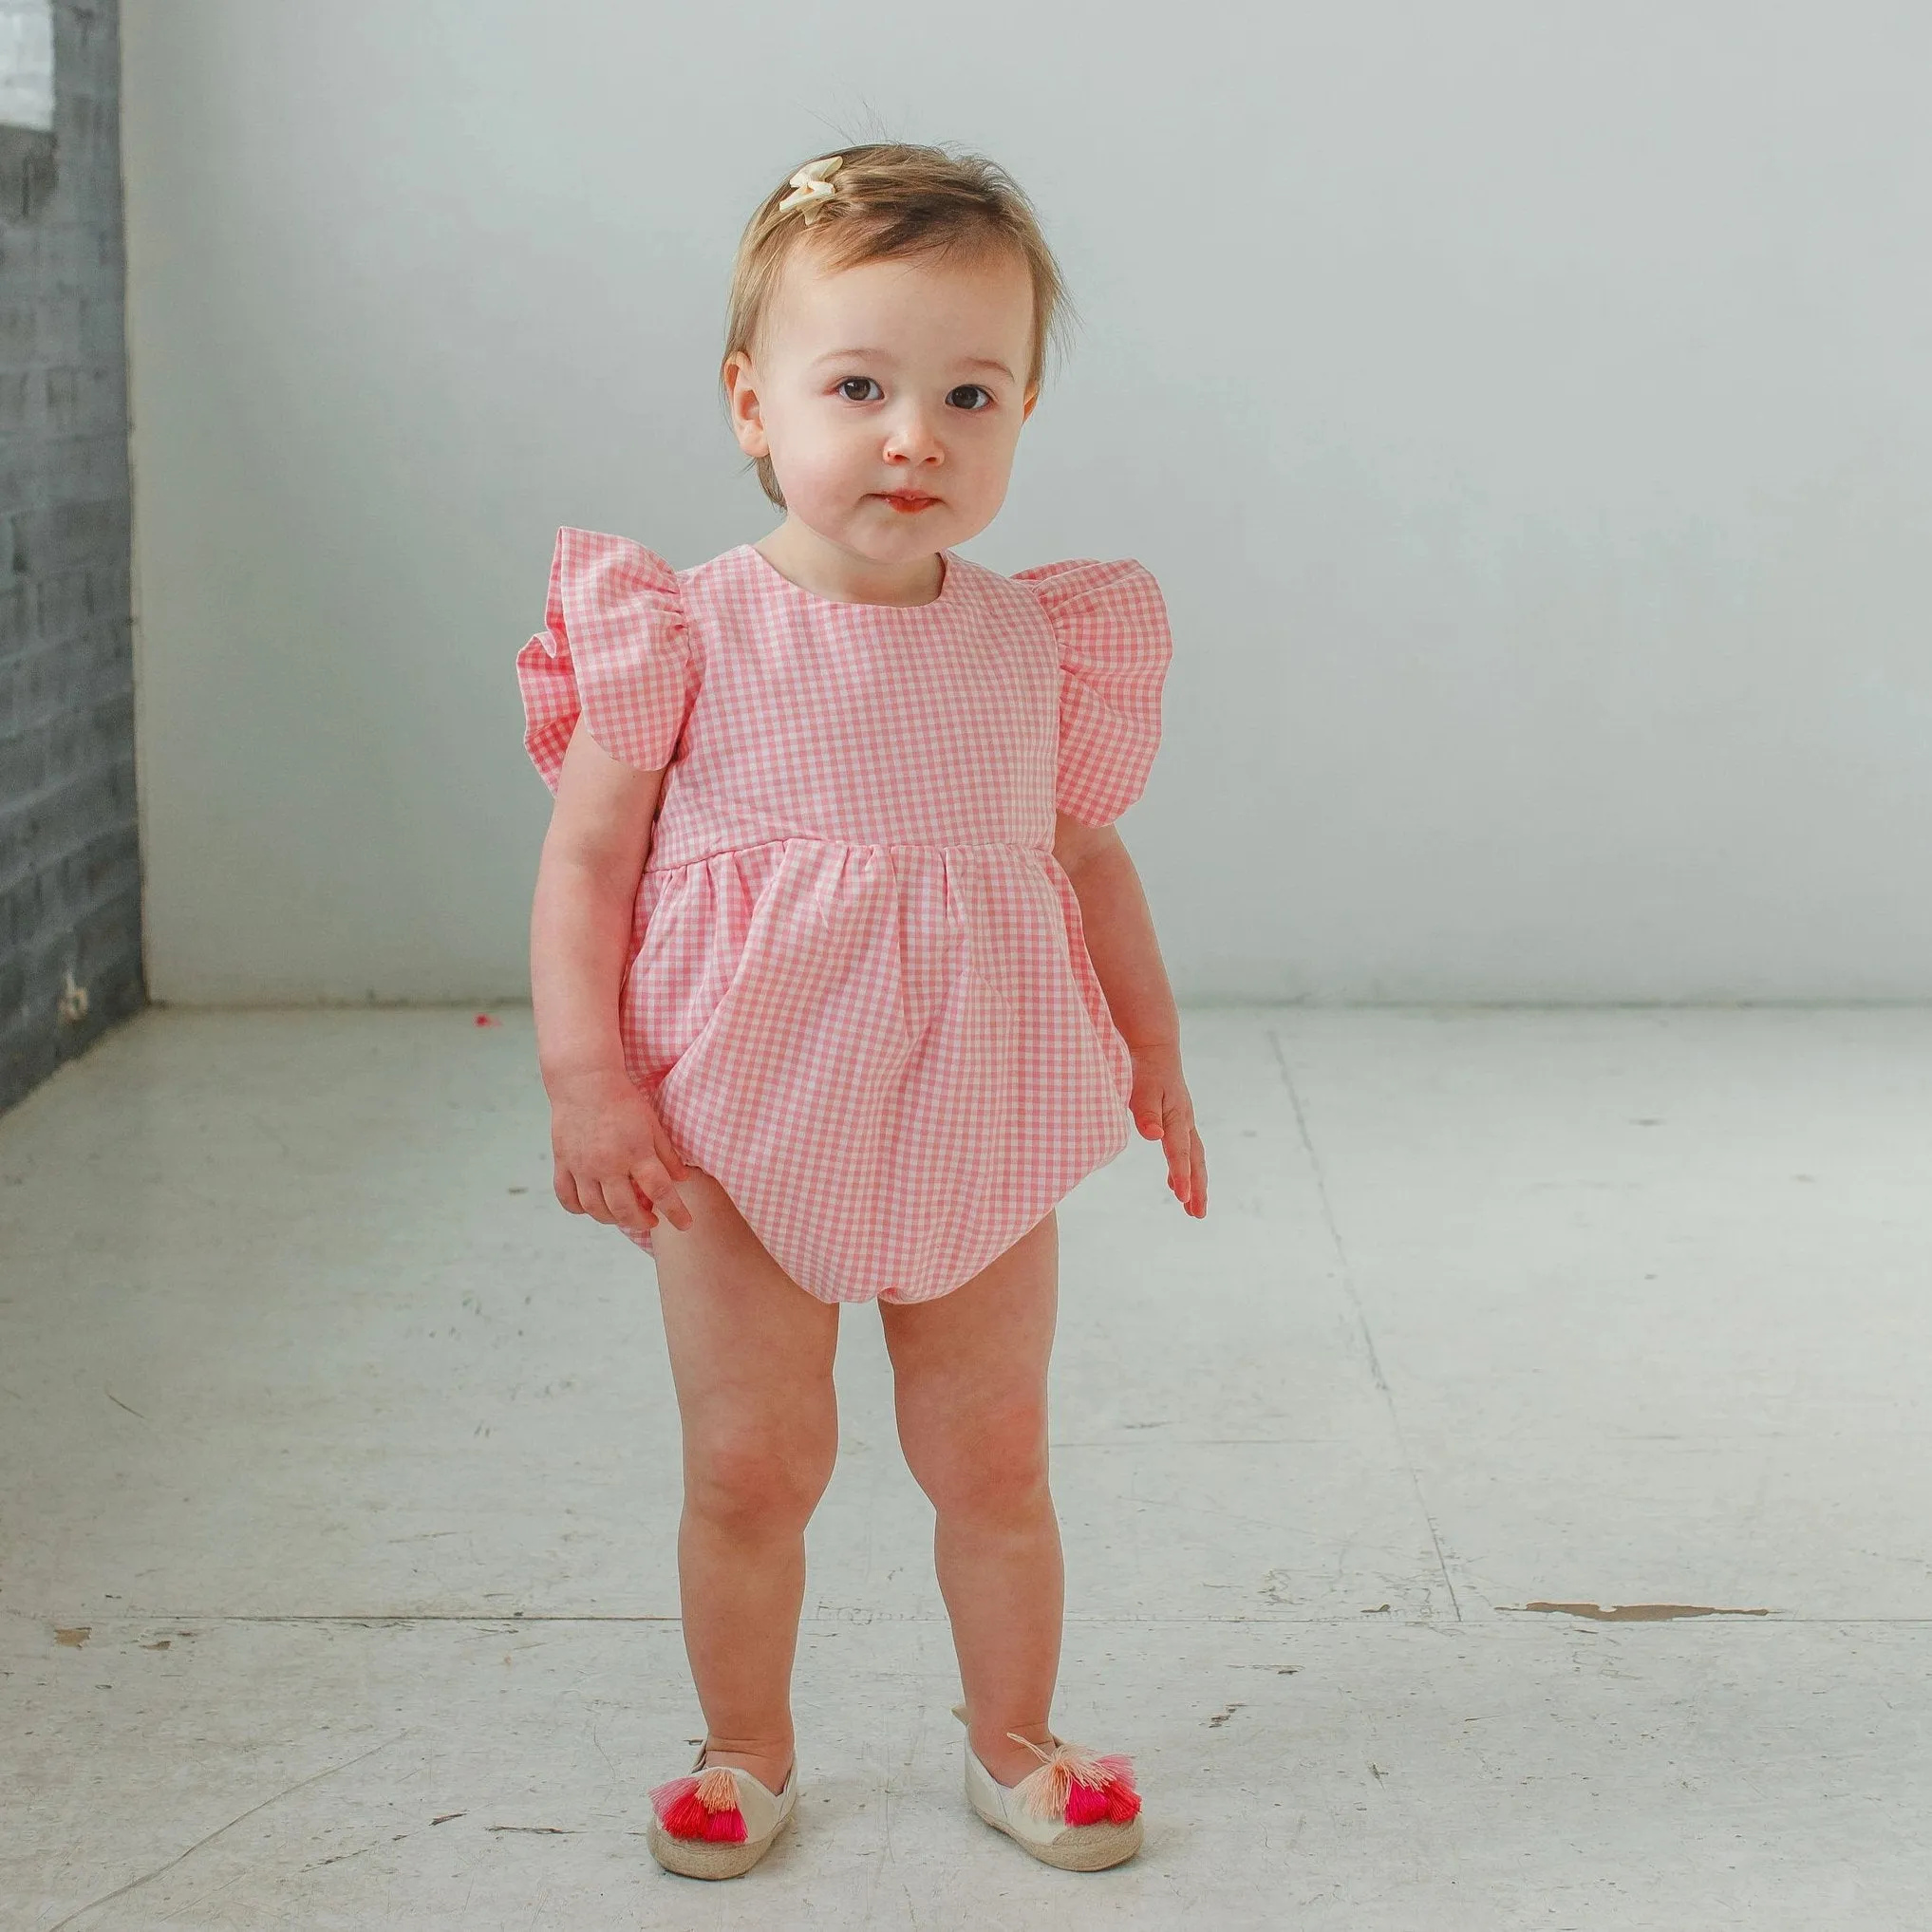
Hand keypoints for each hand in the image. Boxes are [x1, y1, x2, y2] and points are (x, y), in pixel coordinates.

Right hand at [547, 1068, 694, 1233]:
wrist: (585, 1082)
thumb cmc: (623, 1100)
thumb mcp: (652, 1125)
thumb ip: (667, 1155)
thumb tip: (682, 1180)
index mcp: (636, 1152)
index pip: (660, 1190)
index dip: (676, 1212)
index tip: (685, 1224)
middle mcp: (608, 1164)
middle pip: (625, 1208)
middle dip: (641, 1221)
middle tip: (651, 1221)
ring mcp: (582, 1166)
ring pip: (595, 1208)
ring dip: (613, 1219)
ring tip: (625, 1214)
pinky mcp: (563, 1163)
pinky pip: (567, 1197)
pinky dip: (580, 1209)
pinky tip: (593, 1206)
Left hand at [1127, 1040, 1206, 1216]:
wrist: (1156, 1047)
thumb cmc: (1146, 1068)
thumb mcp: (1142, 1088)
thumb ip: (1146, 1112)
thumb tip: (1153, 1136)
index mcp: (1177, 1117)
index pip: (1179, 1152)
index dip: (1180, 1176)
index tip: (1181, 1199)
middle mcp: (1185, 1122)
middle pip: (1195, 1161)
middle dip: (1197, 1189)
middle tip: (1197, 1214)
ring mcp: (1184, 1122)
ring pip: (1194, 1158)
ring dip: (1194, 1183)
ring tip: (1193, 1209)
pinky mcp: (1178, 1121)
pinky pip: (1185, 1151)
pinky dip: (1182, 1170)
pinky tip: (1173, 1184)